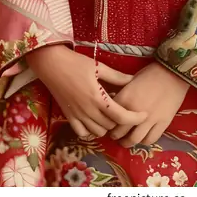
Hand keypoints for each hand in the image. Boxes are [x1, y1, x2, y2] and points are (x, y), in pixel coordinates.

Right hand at [26, 45, 147, 138]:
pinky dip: (91, 131)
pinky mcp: (68, 117)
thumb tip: (133, 80)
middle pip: (111, 126)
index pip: (121, 115)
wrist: (52, 65)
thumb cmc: (76, 63)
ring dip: (108, 126)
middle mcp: (88, 110)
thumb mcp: (99, 66)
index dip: (135, 117)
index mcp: (97, 97)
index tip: (144, 114)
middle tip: (125, 108)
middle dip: (121, 120)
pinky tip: (95, 121)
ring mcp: (77, 116)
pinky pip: (82, 133)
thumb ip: (117, 76)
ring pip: (98, 132)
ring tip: (110, 114)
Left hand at [109, 62, 188, 147]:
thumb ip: (122, 94)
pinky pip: (150, 139)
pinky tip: (141, 138)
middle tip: (114, 135)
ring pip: (134, 140)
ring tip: (125, 141)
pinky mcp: (163, 124)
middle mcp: (135, 112)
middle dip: (114, 135)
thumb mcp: (131, 80)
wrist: (174, 72)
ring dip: (127, 143)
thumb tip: (114, 104)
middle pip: (119, 132)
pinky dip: (144, 141)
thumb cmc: (151, 73)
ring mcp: (150, 120)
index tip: (107, 122)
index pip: (110, 117)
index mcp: (125, 98)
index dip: (107, 121)